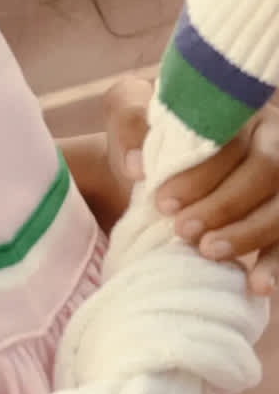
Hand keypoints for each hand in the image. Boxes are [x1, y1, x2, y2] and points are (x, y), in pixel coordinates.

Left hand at [107, 76, 278, 296]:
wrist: (153, 166)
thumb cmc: (145, 136)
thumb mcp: (129, 111)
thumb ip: (129, 120)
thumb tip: (136, 163)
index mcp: (236, 109)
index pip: (232, 136)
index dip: (201, 172)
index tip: (162, 201)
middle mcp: (270, 138)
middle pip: (267, 169)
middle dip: (224, 204)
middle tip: (183, 230)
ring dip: (248, 233)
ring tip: (208, 252)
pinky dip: (275, 265)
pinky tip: (257, 285)